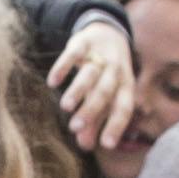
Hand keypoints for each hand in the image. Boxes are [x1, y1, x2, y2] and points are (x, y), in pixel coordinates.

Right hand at [49, 11, 136, 156]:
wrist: (108, 31)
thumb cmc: (106, 73)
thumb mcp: (105, 95)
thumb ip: (96, 120)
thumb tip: (85, 146)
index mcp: (125, 86)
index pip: (124, 108)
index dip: (116, 126)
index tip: (106, 145)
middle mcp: (116, 71)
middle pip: (105, 92)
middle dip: (91, 110)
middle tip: (75, 128)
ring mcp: (100, 55)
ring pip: (91, 74)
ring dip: (78, 90)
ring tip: (65, 107)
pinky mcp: (84, 42)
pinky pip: (74, 54)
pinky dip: (63, 67)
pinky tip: (53, 82)